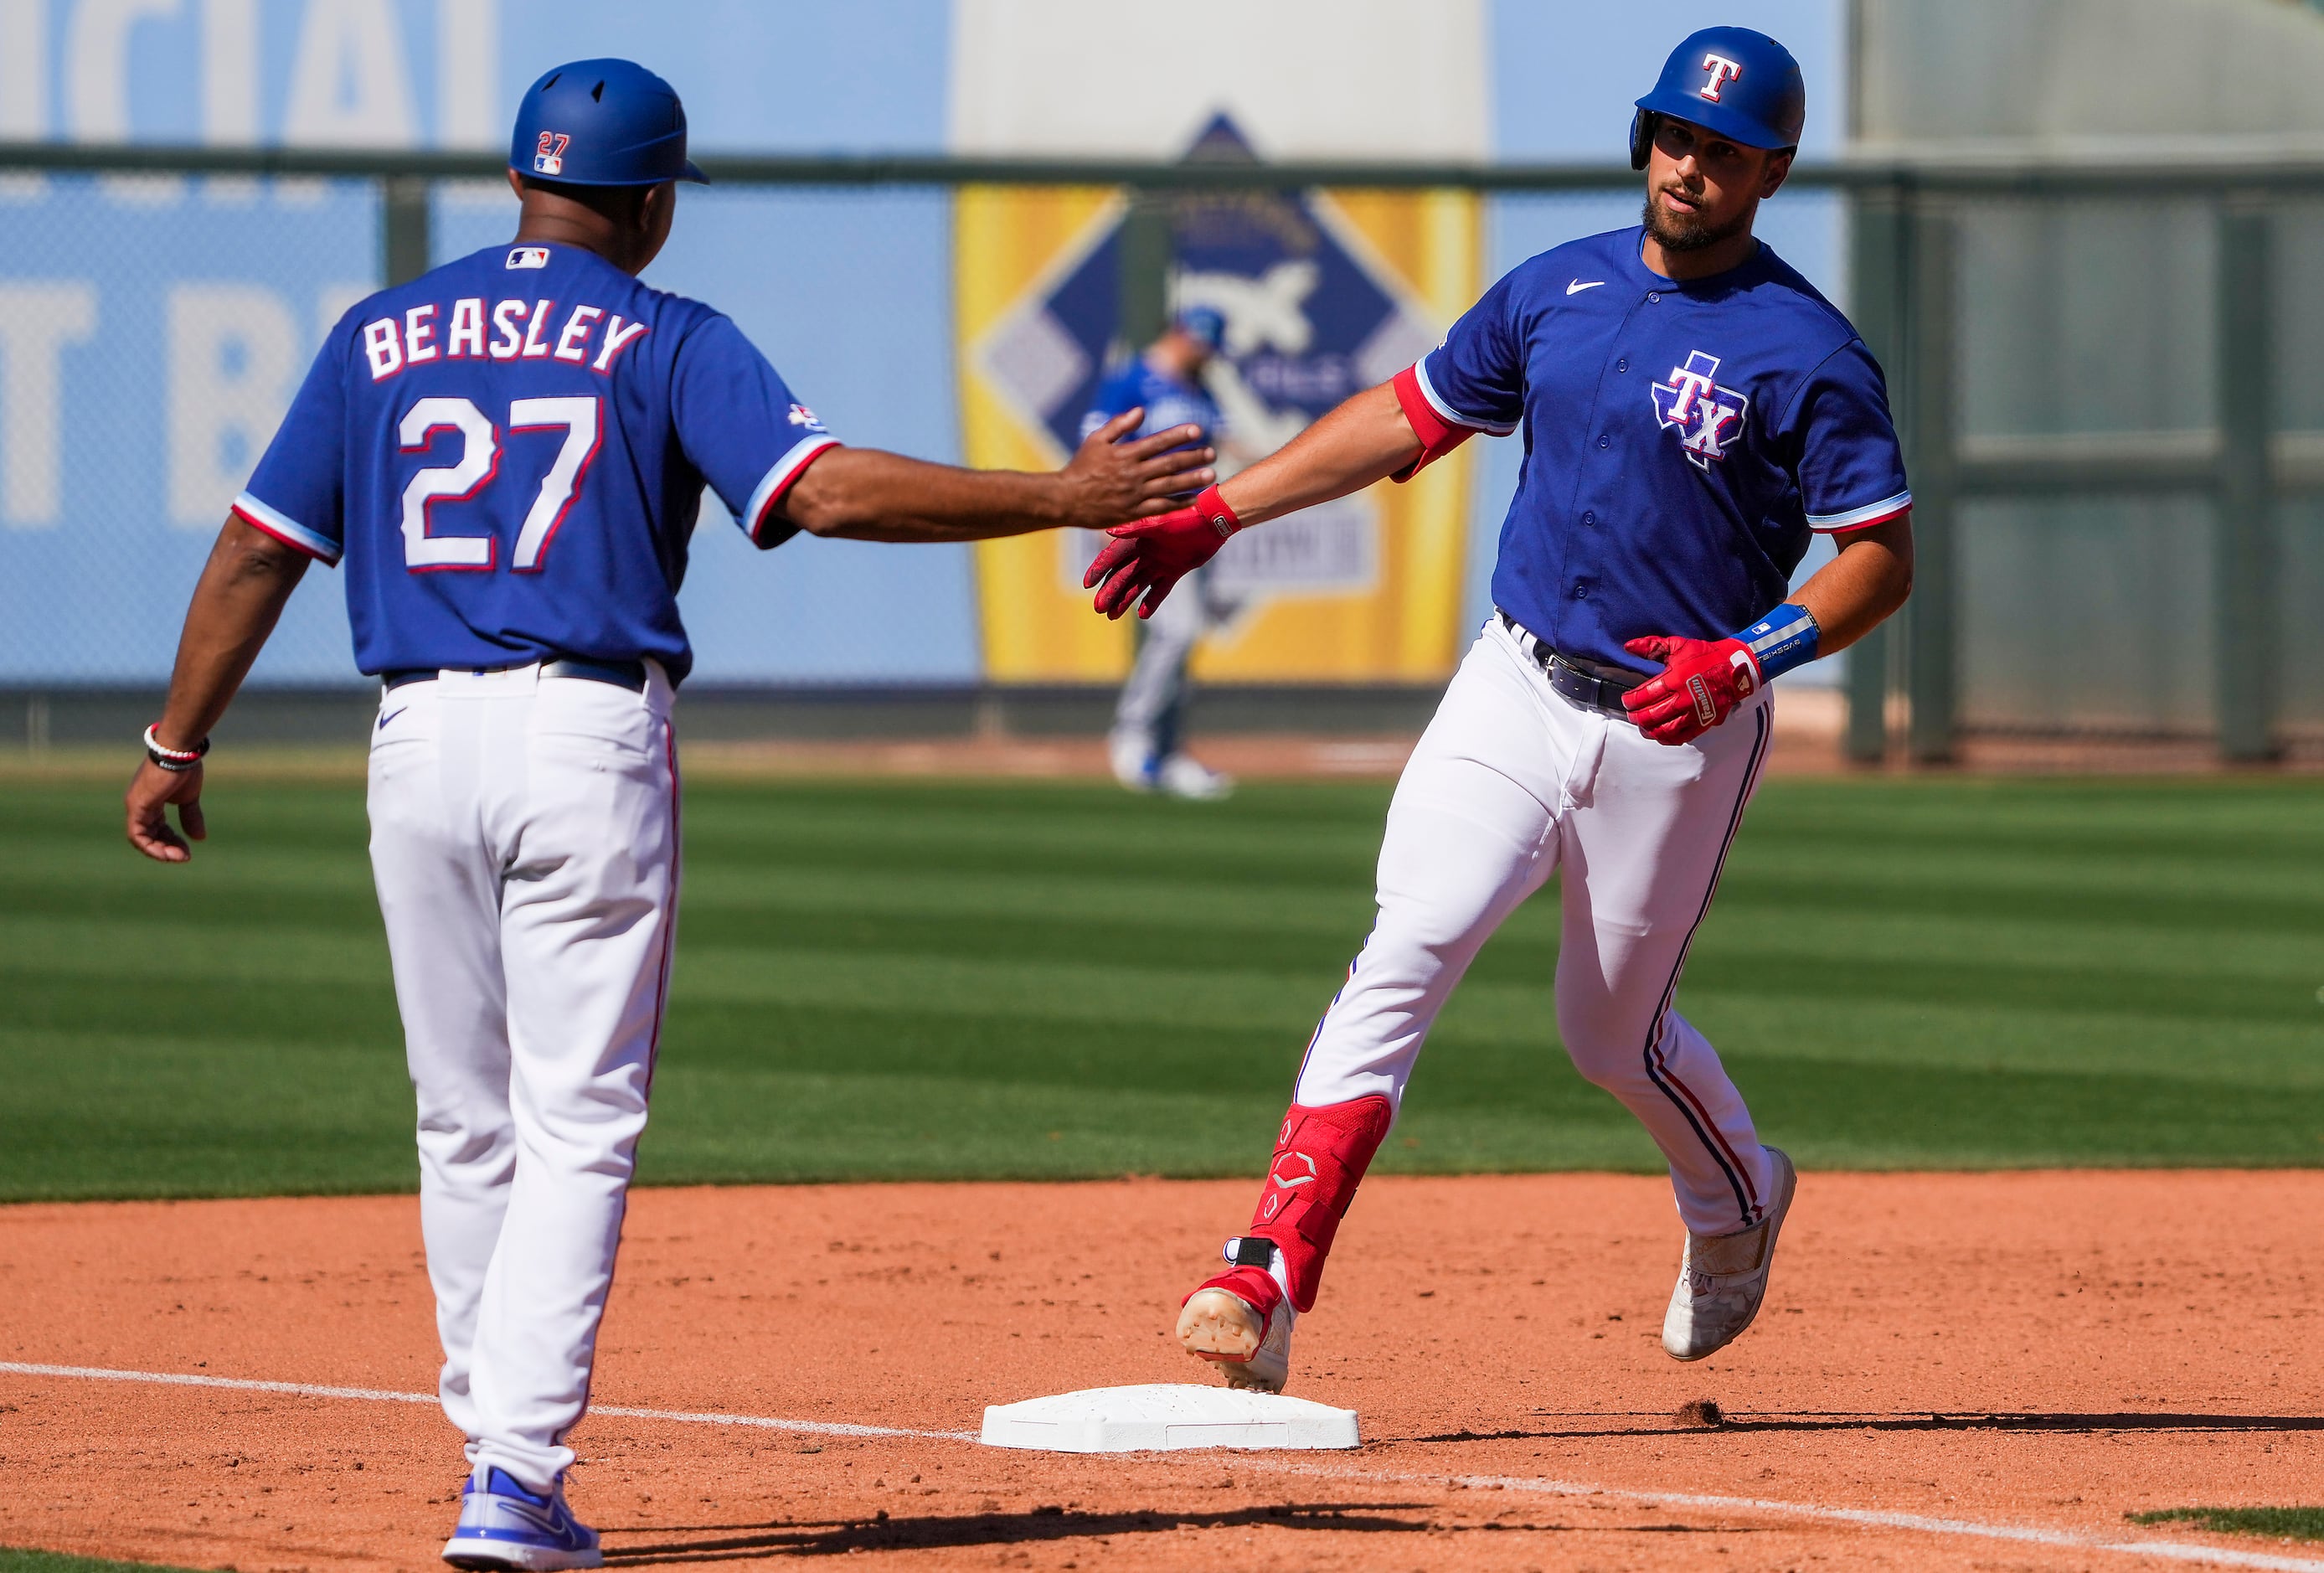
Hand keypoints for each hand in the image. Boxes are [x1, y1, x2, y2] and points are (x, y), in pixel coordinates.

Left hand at [126, 758, 205, 861]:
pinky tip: (168, 853)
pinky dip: (151, 847)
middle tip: (185, 857)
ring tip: (180, 857)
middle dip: (167, 849)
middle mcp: (139, 806)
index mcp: (151, 802)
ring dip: (161, 851)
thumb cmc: (184, 769)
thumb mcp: (189, 798)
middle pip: (149, 836)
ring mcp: (136, 806)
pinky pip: (138, 835)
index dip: (172, 841)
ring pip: (142, 839)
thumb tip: (199, 838)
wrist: (179, 752)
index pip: (157, 829)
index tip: (188, 849)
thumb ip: (191, 817)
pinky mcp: (137, 806)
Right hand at [1054, 409, 1215, 530]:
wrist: (1066, 499)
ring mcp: (1135, 494)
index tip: (1197, 429)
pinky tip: (1194, 499)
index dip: (1179, 435)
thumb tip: (1141, 411)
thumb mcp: (1096, 440)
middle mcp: (1133, 474)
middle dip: (1193, 457)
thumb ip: (1119, 425)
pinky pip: (1161, 507)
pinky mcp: (1134, 512)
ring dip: (1192, 479)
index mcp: (1125, 454)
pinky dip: (1179, 503)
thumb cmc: (1080, 467)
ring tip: (1210, 474)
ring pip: (1169, 486)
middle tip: (1212, 452)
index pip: (1158, 442)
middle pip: (1169, 463)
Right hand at [1085, 485, 1239, 618]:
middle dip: (1110, 592)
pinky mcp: (1175, 570)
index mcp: (1137, 539)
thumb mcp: (1159, 523)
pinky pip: (1160, 589)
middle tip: (1099, 608)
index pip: (1113, 557)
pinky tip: (1143, 614)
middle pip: (1122, 575)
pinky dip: (1152, 601)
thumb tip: (1108, 531)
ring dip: (1125, 600)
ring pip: (1137, 585)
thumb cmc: (1185, 517)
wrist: (1212, 520)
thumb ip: (1134, 529)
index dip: (1099, 569)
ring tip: (1112, 616)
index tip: (1087, 584)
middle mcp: (1145, 553)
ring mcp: (1159, 563)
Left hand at [1621, 635, 1760, 745]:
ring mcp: (1693, 713)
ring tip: (1642, 725)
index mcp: (1674, 679)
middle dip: (1635, 716)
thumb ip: (1651, 646)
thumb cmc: (1705, 655)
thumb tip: (1628, 647)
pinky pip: (1680, 737)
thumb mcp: (1678, 645)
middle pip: (1650, 715)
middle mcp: (1683, 699)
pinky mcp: (1703, 723)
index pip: (1643, 696)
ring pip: (1663, 730)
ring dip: (1648, 730)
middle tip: (1631, 714)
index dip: (1630, 700)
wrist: (1736, 668)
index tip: (1626, 700)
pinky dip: (1666, 739)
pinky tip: (1659, 734)